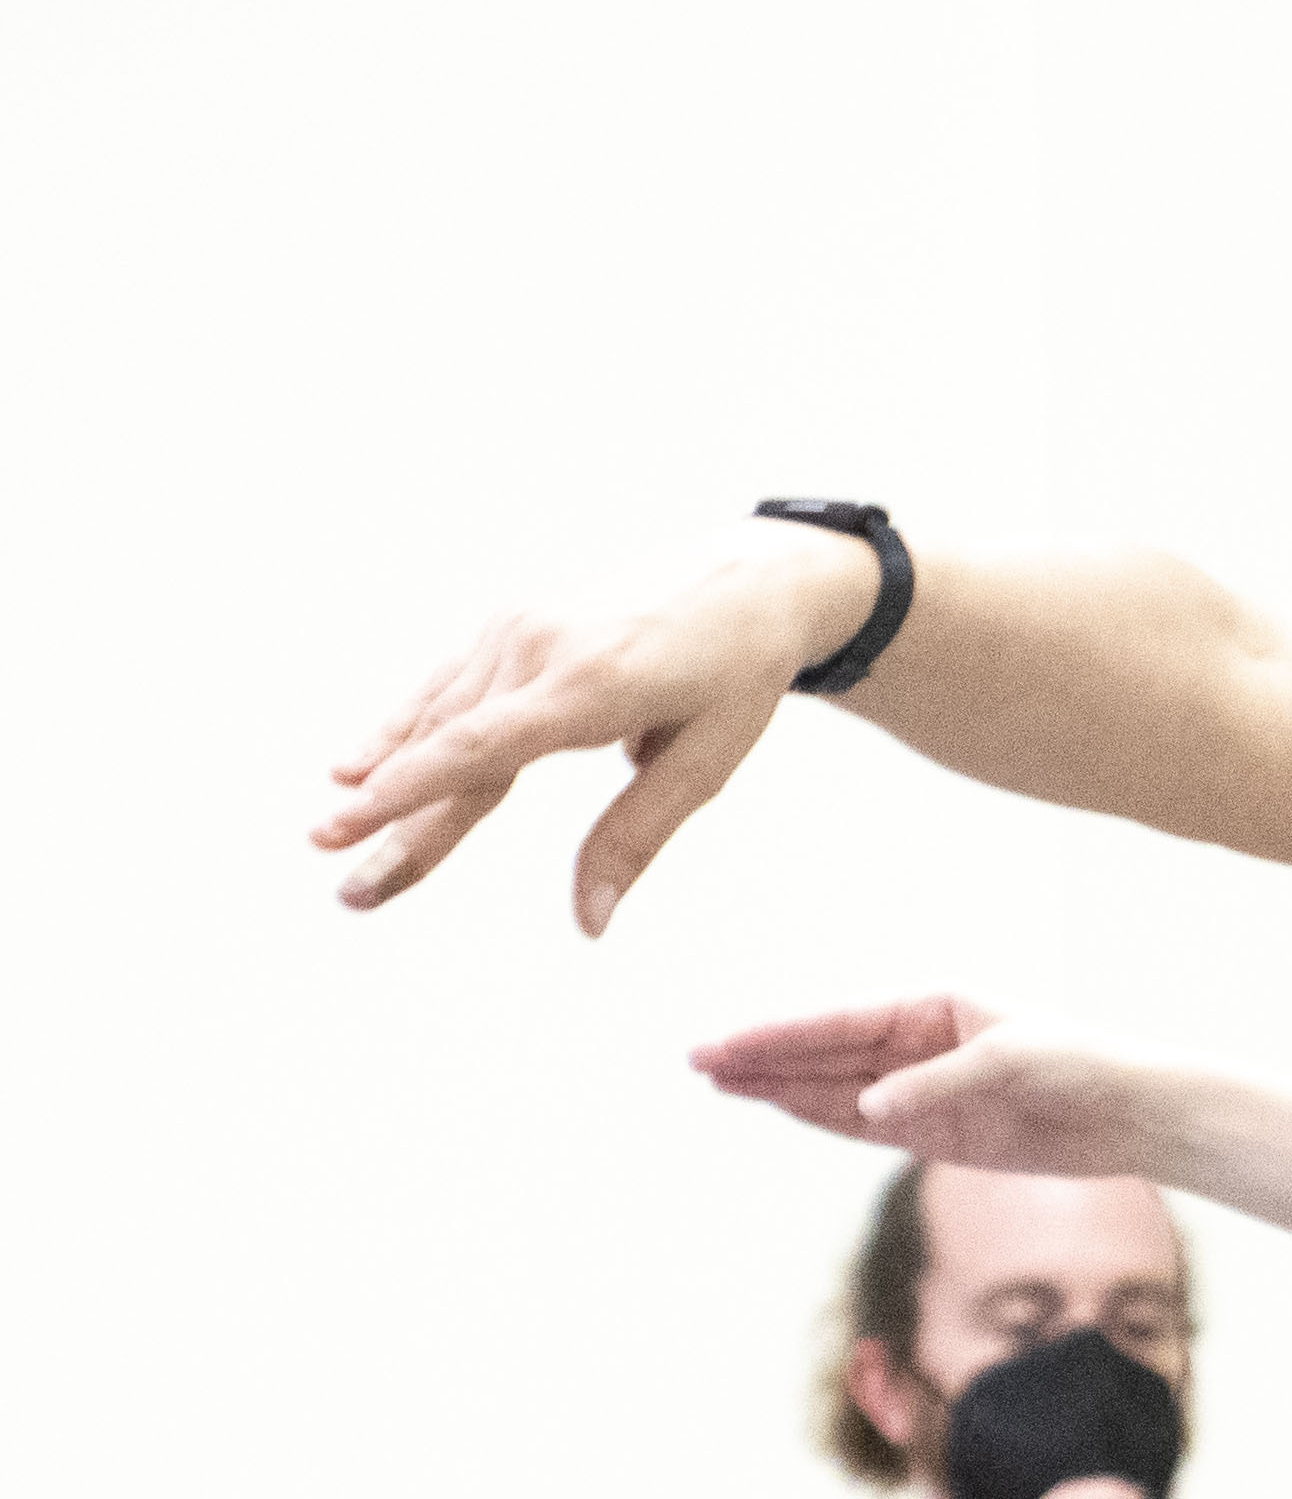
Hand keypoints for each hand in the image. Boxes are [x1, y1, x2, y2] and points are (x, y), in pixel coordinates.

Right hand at [315, 520, 878, 934]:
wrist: (752, 577)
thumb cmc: (739, 673)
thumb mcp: (708, 760)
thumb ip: (637, 835)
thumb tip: (590, 921)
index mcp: (592, 684)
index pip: (482, 748)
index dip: (411, 793)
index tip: (350, 827)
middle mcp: (540, 648)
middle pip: (450, 747)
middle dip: (391, 819)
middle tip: (346, 886)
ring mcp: (520, 628)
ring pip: (439, 717)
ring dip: (384, 776)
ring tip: (332, 835)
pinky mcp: (513, 622)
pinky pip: (448, 685)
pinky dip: (404, 725)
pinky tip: (355, 764)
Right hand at [696, 997, 1173, 1178]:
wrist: (1135, 1110)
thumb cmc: (1084, 1063)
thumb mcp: (1013, 1063)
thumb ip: (937, 1086)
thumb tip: (871, 1112)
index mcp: (936, 1005)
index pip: (841, 1023)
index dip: (779, 1036)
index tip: (725, 1044)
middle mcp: (922, 1042)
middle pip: (827, 1053)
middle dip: (764, 1059)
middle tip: (697, 1063)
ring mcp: (926, 1088)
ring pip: (836, 1090)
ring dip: (781, 1089)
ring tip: (721, 1085)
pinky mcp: (941, 1132)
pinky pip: (868, 1126)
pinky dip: (824, 1119)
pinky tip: (781, 1110)